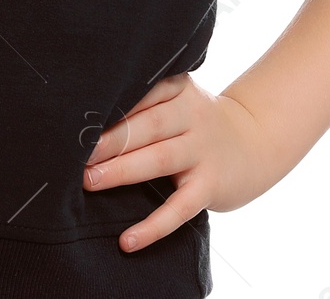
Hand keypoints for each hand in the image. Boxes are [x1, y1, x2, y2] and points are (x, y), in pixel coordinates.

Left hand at [83, 73, 284, 250]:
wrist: (254, 142)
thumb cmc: (196, 121)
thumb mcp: (177, 100)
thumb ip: (142, 103)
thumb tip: (83, 124)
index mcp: (178, 89)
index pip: (141, 90)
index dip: (109, 104)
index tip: (74, 116)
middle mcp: (192, 115)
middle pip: (146, 125)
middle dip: (109, 139)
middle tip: (74, 152)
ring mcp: (203, 151)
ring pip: (159, 160)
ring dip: (121, 171)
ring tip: (89, 180)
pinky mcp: (211, 186)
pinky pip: (179, 209)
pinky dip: (153, 226)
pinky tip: (127, 240)